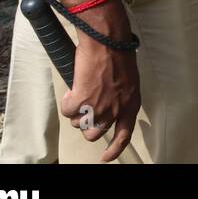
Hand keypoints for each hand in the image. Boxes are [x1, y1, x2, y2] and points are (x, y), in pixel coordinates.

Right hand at [61, 1, 140, 162]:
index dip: (114, 149)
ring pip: (78, 124)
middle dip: (86, 123)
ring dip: (75, 112)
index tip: (106, 157)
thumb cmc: (118, 53)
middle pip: (94, 133)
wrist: (107, 41)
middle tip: (85, 107)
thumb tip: (107, 105)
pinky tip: (73, 88)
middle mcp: (116, 110)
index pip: (124, 136)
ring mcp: (98, 107)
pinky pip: (67, 111)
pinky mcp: (81, 101)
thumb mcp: (127, 80)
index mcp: (131, 104)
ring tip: (80, 92)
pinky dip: (66, 101)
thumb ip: (119, 97)